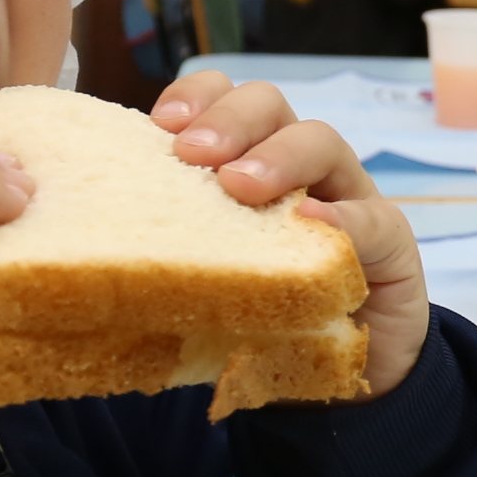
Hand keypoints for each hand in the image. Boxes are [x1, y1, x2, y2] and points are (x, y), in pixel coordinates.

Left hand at [151, 71, 426, 395]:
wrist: (345, 378)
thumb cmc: (262, 320)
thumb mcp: (208, 276)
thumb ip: (171, 247)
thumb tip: (87, 240)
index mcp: (245, 164)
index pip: (221, 100)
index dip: (195, 97)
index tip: (159, 124)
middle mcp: (296, 169)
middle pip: (269, 105)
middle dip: (230, 119)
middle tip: (193, 155)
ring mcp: (347, 198)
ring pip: (321, 140)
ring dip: (279, 155)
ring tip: (242, 187)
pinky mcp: (390, 244)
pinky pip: (371, 218)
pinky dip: (342, 215)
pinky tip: (312, 221)